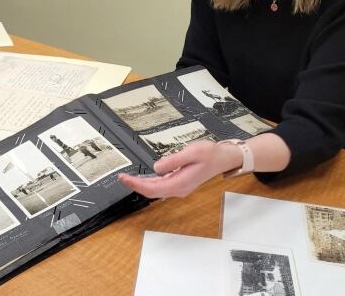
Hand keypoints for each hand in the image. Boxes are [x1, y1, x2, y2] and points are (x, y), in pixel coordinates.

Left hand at [118, 140, 240, 198]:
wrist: (222, 158)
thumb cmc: (209, 154)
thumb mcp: (191, 152)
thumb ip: (173, 160)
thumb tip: (156, 168)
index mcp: (180, 183)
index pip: (152, 188)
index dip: (136, 184)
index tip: (125, 178)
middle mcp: (178, 189)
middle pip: (152, 191)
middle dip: (135, 185)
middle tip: (122, 177)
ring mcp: (179, 187)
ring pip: (156, 190)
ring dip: (142, 185)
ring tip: (128, 178)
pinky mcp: (180, 183)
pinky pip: (161, 186)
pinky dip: (150, 183)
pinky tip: (144, 178)